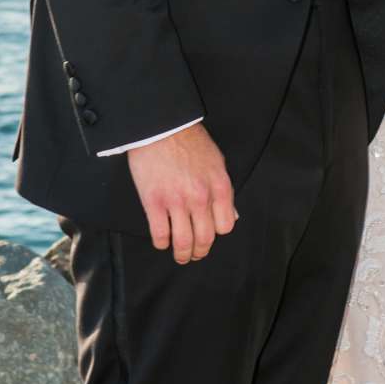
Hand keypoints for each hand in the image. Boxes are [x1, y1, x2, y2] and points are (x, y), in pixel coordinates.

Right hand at [127, 125, 236, 263]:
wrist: (161, 127)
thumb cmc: (189, 141)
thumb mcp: (217, 162)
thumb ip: (224, 191)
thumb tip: (230, 216)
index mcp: (219, 187)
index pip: (225, 226)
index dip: (217, 233)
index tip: (209, 234)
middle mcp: (200, 198)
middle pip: (205, 238)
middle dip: (200, 252)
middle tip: (194, 254)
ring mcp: (176, 202)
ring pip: (183, 241)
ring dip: (182, 254)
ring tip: (180, 256)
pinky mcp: (154, 202)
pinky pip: (160, 234)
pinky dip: (162, 243)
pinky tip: (162, 242)